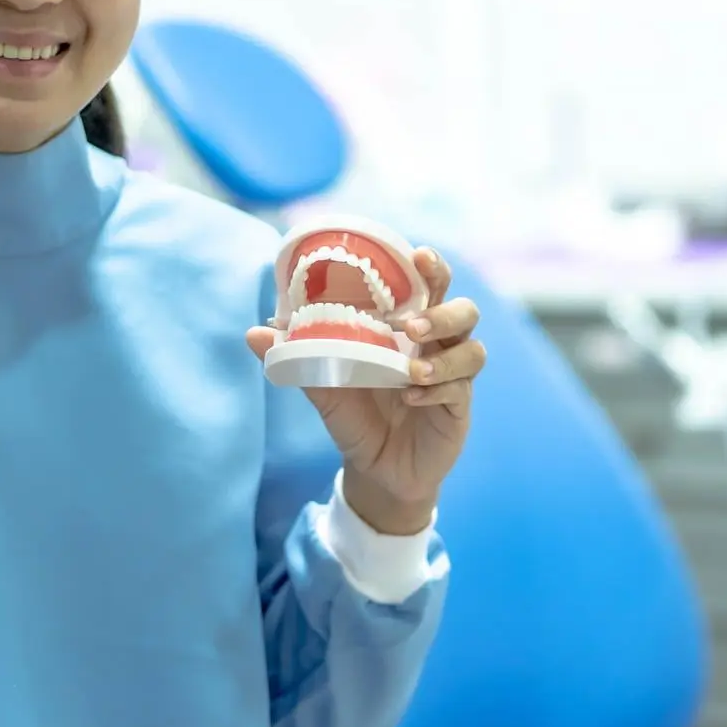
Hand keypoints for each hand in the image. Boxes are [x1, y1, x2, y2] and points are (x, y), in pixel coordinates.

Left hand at [247, 247, 485, 535]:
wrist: (374, 472)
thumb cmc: (356, 417)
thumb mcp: (325, 387)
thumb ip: (298, 356)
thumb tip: (254, 332)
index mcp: (408, 328)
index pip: (431, 286)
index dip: (432, 267)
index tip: (418, 255)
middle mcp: (436, 346)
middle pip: (465, 311)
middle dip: (443, 312)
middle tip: (411, 325)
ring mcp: (452, 377)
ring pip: (473, 350)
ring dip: (444, 356)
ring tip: (412, 371)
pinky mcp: (458, 408)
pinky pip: (461, 390)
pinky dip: (437, 390)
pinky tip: (412, 398)